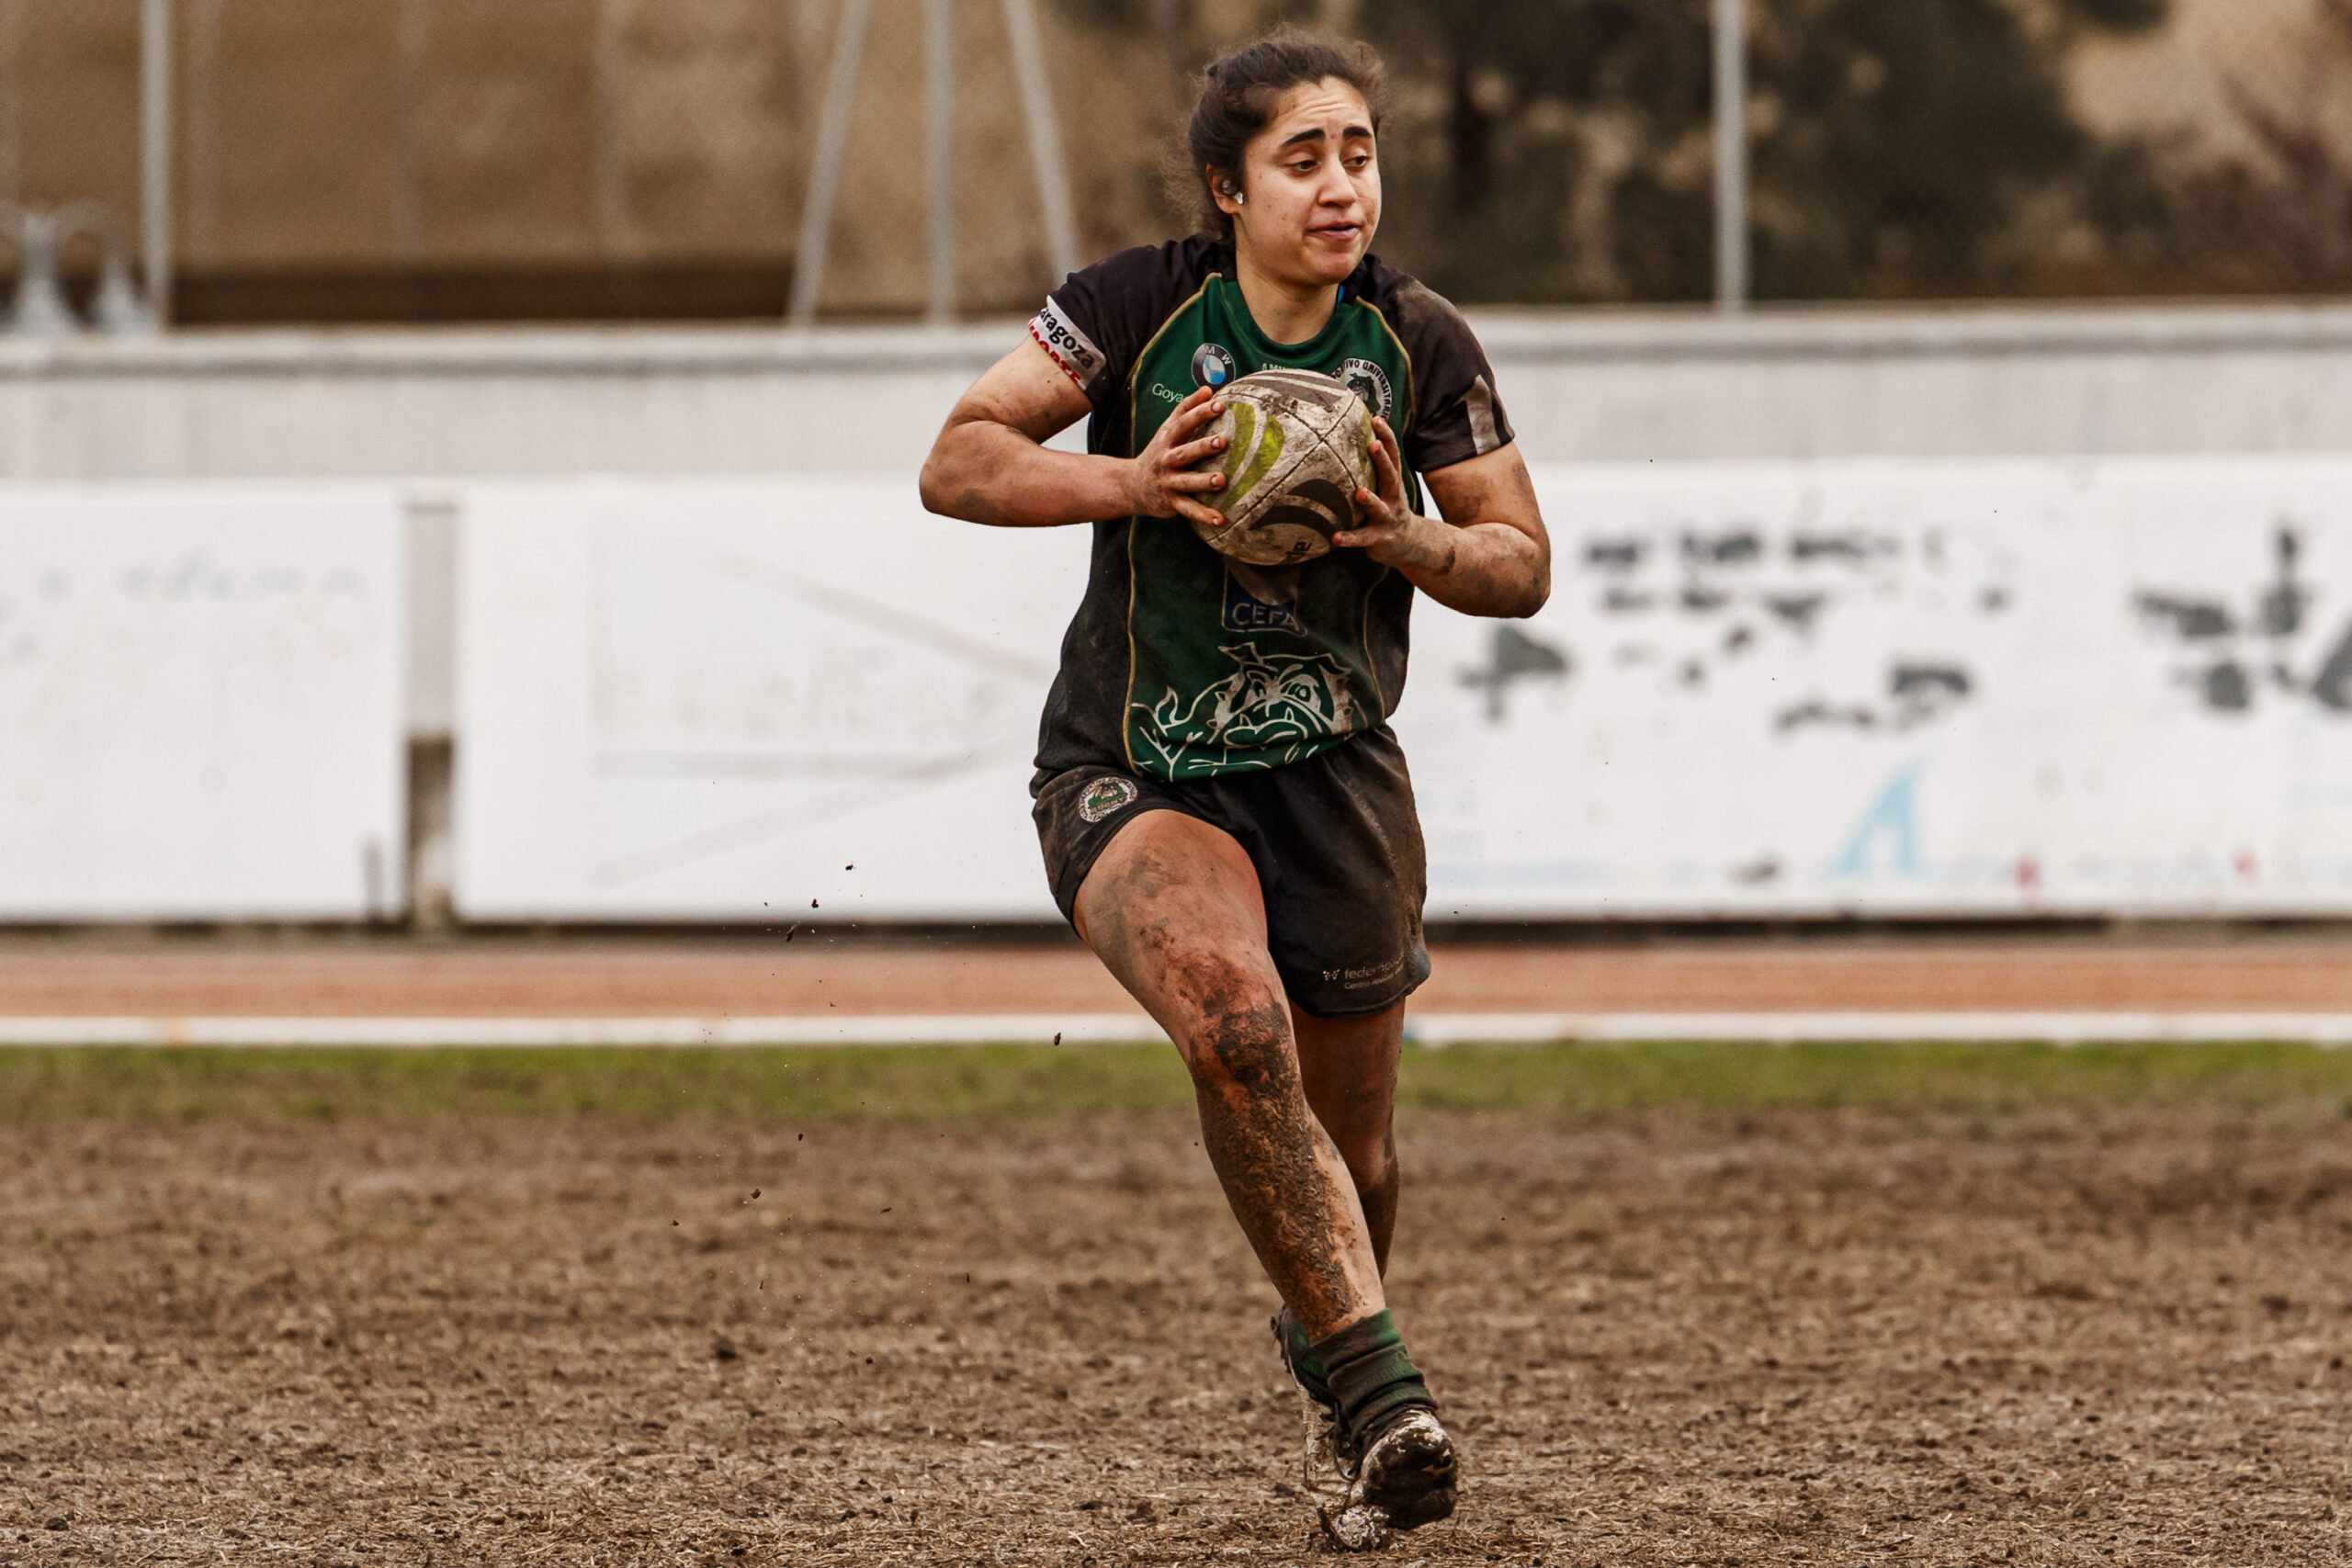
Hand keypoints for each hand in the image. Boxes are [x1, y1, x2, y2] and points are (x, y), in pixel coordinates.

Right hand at [1125, 386, 1229, 527]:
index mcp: (1167, 439)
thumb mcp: (1167, 430)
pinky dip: (1204, 516)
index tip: (1219, 404)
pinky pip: (1188, 510)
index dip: (1200, 413)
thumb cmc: (1159, 453)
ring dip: (1203, 481)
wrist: (1131, 486)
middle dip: (1202, 446)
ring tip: (1222, 480)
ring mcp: (1168, 482)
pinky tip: (1221, 520)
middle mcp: (1166, 460)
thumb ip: (1186, 409)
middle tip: (1222, 441)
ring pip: (1186, 482)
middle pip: (1184, 452)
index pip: (1183, 423)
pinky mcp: (1171, 503)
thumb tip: (1208, 388)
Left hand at [1335, 416, 1449, 571]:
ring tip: (1359, 492)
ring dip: (1370, 499)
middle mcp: (1393, 498)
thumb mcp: (1385, 489)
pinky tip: (1335, 538)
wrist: (1409, 545)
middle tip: (1373, 444)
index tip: (1376, 418)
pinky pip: (1362, 539)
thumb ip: (1372, 470)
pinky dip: (1349, 538)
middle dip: (1383, 460)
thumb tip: (1346, 441)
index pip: (1393, 455)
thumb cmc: (1389, 509)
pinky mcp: (1379, 539)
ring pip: (1379, 508)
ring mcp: (1388, 519)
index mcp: (1393, 483)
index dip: (1386, 436)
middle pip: (1391, 476)